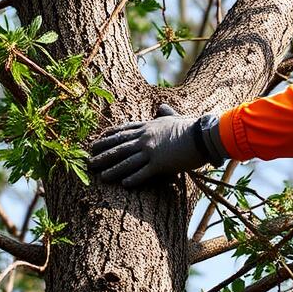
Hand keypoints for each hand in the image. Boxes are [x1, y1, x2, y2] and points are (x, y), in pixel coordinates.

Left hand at [88, 105, 213, 186]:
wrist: (203, 135)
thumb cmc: (191, 126)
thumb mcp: (176, 117)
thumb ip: (166, 113)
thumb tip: (162, 106)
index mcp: (148, 126)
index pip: (123, 131)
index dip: (109, 137)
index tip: (97, 141)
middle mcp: (145, 138)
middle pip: (119, 147)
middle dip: (103, 154)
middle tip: (90, 160)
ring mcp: (150, 151)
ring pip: (126, 162)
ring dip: (112, 169)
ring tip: (101, 176)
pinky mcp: (159, 164)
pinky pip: (142, 173)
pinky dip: (132, 179)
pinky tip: (123, 184)